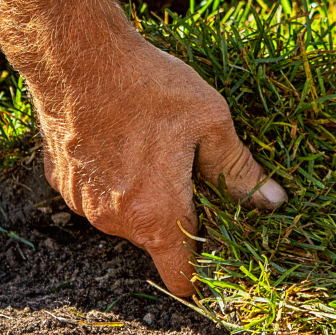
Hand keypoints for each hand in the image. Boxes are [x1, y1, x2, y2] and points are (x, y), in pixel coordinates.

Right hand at [29, 29, 285, 296]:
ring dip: (141, 195)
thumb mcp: (211, 122)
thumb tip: (273, 202)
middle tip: (189, 170)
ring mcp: (83, 204)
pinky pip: (96, 193)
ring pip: (124, 215)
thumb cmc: (148, 87)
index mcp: (158, 216)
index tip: (214, 250)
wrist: (74, 56)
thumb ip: (240, 170)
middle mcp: (116, 222)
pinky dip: (111, 177)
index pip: (180, 278)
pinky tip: (118, 138)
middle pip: (156, 240)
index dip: (202, 271)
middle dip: (175, 216)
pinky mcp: (62, 182)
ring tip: (151, 145)